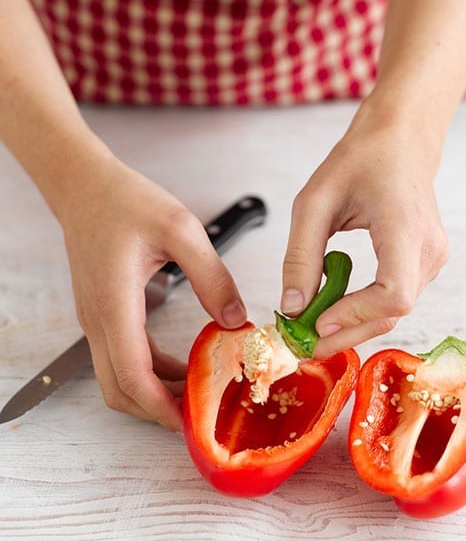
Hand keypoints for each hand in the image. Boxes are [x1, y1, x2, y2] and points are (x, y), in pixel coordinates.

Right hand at [60, 152, 245, 430]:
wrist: (85, 187)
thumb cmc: (127, 201)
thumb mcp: (180, 230)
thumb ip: (211, 276)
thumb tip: (236, 321)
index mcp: (115, 304)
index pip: (132, 375)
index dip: (161, 407)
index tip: (192, 423)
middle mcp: (99, 320)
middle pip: (120, 389)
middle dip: (158, 410)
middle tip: (201, 414)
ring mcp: (97, 319)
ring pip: (119, 377)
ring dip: (155, 392)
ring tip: (199, 392)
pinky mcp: (103, 312)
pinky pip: (124, 356)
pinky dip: (151, 370)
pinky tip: (183, 363)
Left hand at [281, 100, 448, 356]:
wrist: (400, 140)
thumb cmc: (360, 160)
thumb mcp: (314, 202)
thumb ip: (301, 257)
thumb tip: (293, 307)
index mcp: (406, 227)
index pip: (394, 295)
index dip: (354, 316)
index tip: (317, 322)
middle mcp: (429, 249)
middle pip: (392, 313)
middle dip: (345, 331)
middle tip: (304, 341)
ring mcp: (433, 257)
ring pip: (393, 311)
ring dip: (353, 321)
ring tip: (313, 318)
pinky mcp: (427, 261)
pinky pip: (395, 297)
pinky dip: (364, 307)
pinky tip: (337, 300)